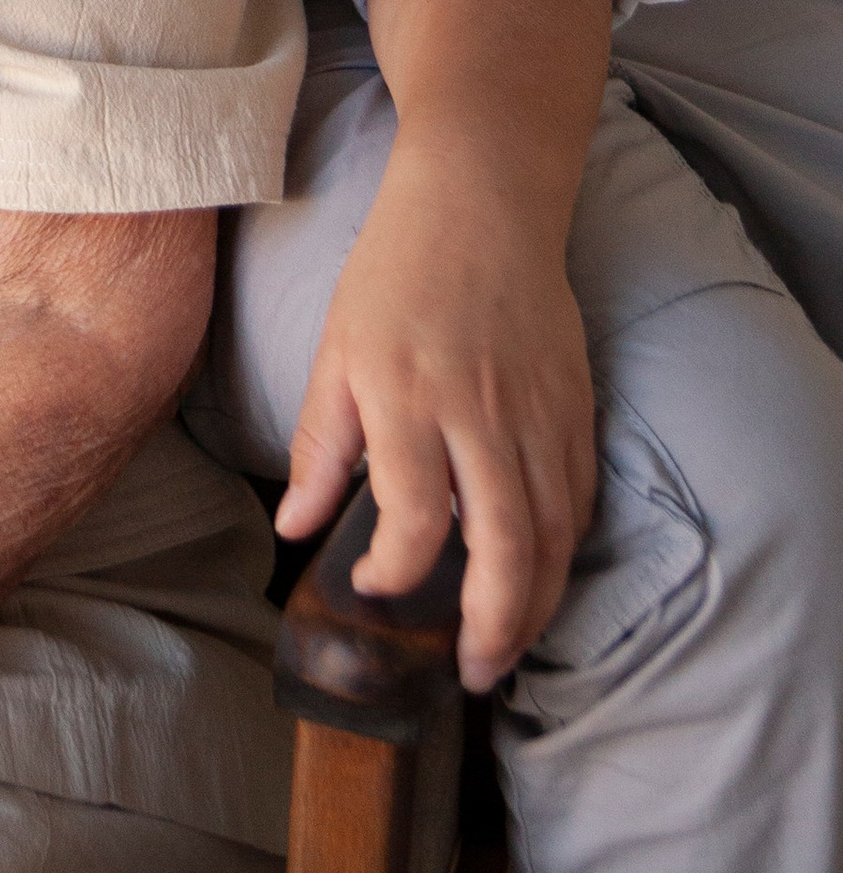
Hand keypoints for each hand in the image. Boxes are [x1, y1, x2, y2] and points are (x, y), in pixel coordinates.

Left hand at [275, 146, 596, 690]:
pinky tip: (538, 575)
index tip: (370, 585)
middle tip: (473, 672)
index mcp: (408, 397)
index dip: (393, 573)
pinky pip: (578, 501)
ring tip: (506, 646)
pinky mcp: (576, 407)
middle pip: (505, 549)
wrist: (482, 200)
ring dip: (536, 607)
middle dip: (493, 628)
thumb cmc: (396, 271)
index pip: (413, 520)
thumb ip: (319, 445)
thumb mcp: (336, 349)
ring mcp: (538, 413)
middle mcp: (481, 414)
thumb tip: (294, 529)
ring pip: (553, 539)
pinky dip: (562, 552)